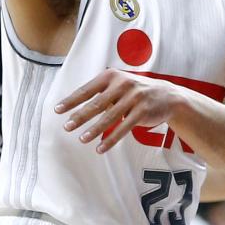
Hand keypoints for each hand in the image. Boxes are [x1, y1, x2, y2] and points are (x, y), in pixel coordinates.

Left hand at [54, 68, 186, 152]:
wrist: (167, 95)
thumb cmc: (135, 91)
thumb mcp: (118, 86)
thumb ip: (100, 95)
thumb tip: (74, 111)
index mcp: (111, 76)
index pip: (87, 90)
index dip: (71, 100)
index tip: (57, 110)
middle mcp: (123, 84)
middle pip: (96, 103)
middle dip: (80, 116)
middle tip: (66, 127)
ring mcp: (134, 97)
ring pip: (110, 117)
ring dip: (94, 130)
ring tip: (82, 139)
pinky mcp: (143, 111)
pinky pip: (124, 128)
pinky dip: (111, 140)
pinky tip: (100, 148)